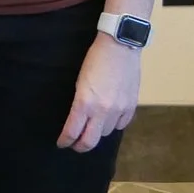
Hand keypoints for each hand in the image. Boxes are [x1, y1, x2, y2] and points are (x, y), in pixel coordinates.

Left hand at [59, 35, 141, 152]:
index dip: (65, 141)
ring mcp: (119, 110)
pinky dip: (114, 124)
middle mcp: (102, 111)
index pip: (72, 132)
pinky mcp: (131, 106)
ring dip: (97, 132)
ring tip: (93, 126)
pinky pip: (121, 125)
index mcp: (85, 103)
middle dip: (80, 146)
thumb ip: (80, 104)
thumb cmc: (95, 59)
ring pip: (106, 133)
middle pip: (90, 141)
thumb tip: (78, 120)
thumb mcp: (79, 81)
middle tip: (75, 144)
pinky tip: (109, 118)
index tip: (62, 143)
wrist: (120, 46)